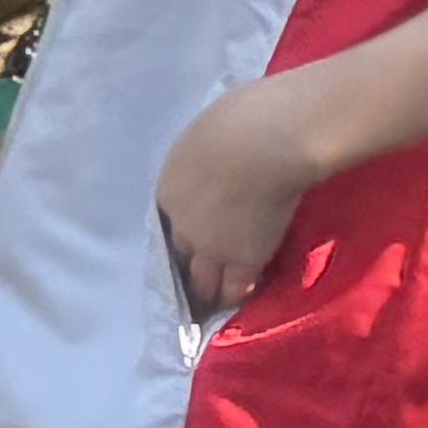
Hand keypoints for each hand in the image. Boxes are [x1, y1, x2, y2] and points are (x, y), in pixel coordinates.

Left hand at [155, 76, 334, 320]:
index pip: (165, 226)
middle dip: (183, 271)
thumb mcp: (201, 139)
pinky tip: (235, 303)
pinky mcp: (245, 260)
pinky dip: (234, 297)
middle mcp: (181, 226)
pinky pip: (234, 288)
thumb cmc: (235, 122)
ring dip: (205, 292)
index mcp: (166, 192)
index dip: (177, 235)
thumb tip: (213, 154)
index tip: (184, 244)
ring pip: (202, 281)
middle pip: (177, 258)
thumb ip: (201, 158)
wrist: (261, 144)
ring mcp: (211, 247)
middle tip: (191, 285)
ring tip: (209, 304)